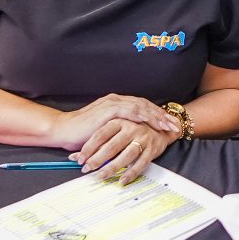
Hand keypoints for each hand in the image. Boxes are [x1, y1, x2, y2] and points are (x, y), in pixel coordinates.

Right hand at [50, 93, 180, 150]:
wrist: (62, 131)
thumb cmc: (81, 134)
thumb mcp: (104, 131)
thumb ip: (117, 130)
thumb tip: (130, 139)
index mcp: (116, 104)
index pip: (141, 107)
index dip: (156, 115)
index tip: (168, 124)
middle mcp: (116, 101)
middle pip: (145, 105)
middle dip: (162, 115)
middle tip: (175, 124)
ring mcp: (113, 103)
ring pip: (141, 107)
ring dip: (156, 116)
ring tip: (168, 125)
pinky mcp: (108, 109)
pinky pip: (131, 111)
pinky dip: (143, 116)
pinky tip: (153, 122)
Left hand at [70, 119, 176, 184]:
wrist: (162, 126)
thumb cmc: (134, 129)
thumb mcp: (115, 130)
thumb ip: (97, 142)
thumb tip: (74, 156)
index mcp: (120, 120)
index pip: (101, 134)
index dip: (89, 148)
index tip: (79, 159)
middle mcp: (132, 128)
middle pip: (112, 146)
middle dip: (98, 159)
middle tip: (87, 169)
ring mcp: (143, 138)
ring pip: (125, 155)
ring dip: (112, 167)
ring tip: (100, 176)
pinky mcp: (152, 148)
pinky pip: (141, 163)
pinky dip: (130, 173)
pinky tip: (121, 180)